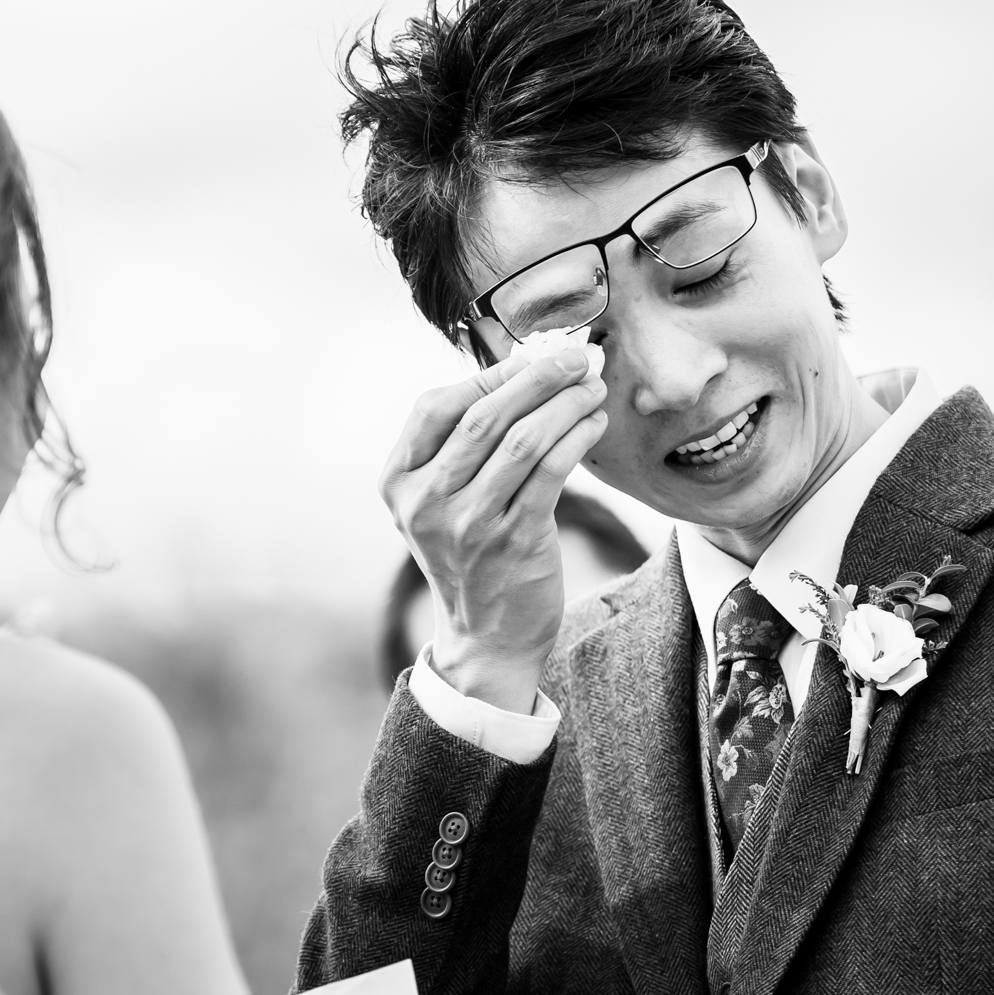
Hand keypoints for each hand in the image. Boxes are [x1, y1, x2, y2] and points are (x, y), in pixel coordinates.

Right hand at [382, 348, 608, 711]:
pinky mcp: (512, 542)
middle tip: (576, 356)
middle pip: (484, 418)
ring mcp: (467, 525)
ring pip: (522, 440)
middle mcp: (425, 503)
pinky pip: (550, 472)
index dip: (488, 375)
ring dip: (565, 403)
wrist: (486, 637)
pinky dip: (576, 438)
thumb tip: (524, 370)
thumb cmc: (471, 555)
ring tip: (592, 386)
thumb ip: (460, 447)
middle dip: (537, 378)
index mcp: (398, 482)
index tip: (532, 357)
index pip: (436, 406)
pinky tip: (594, 422)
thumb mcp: (441, 503)